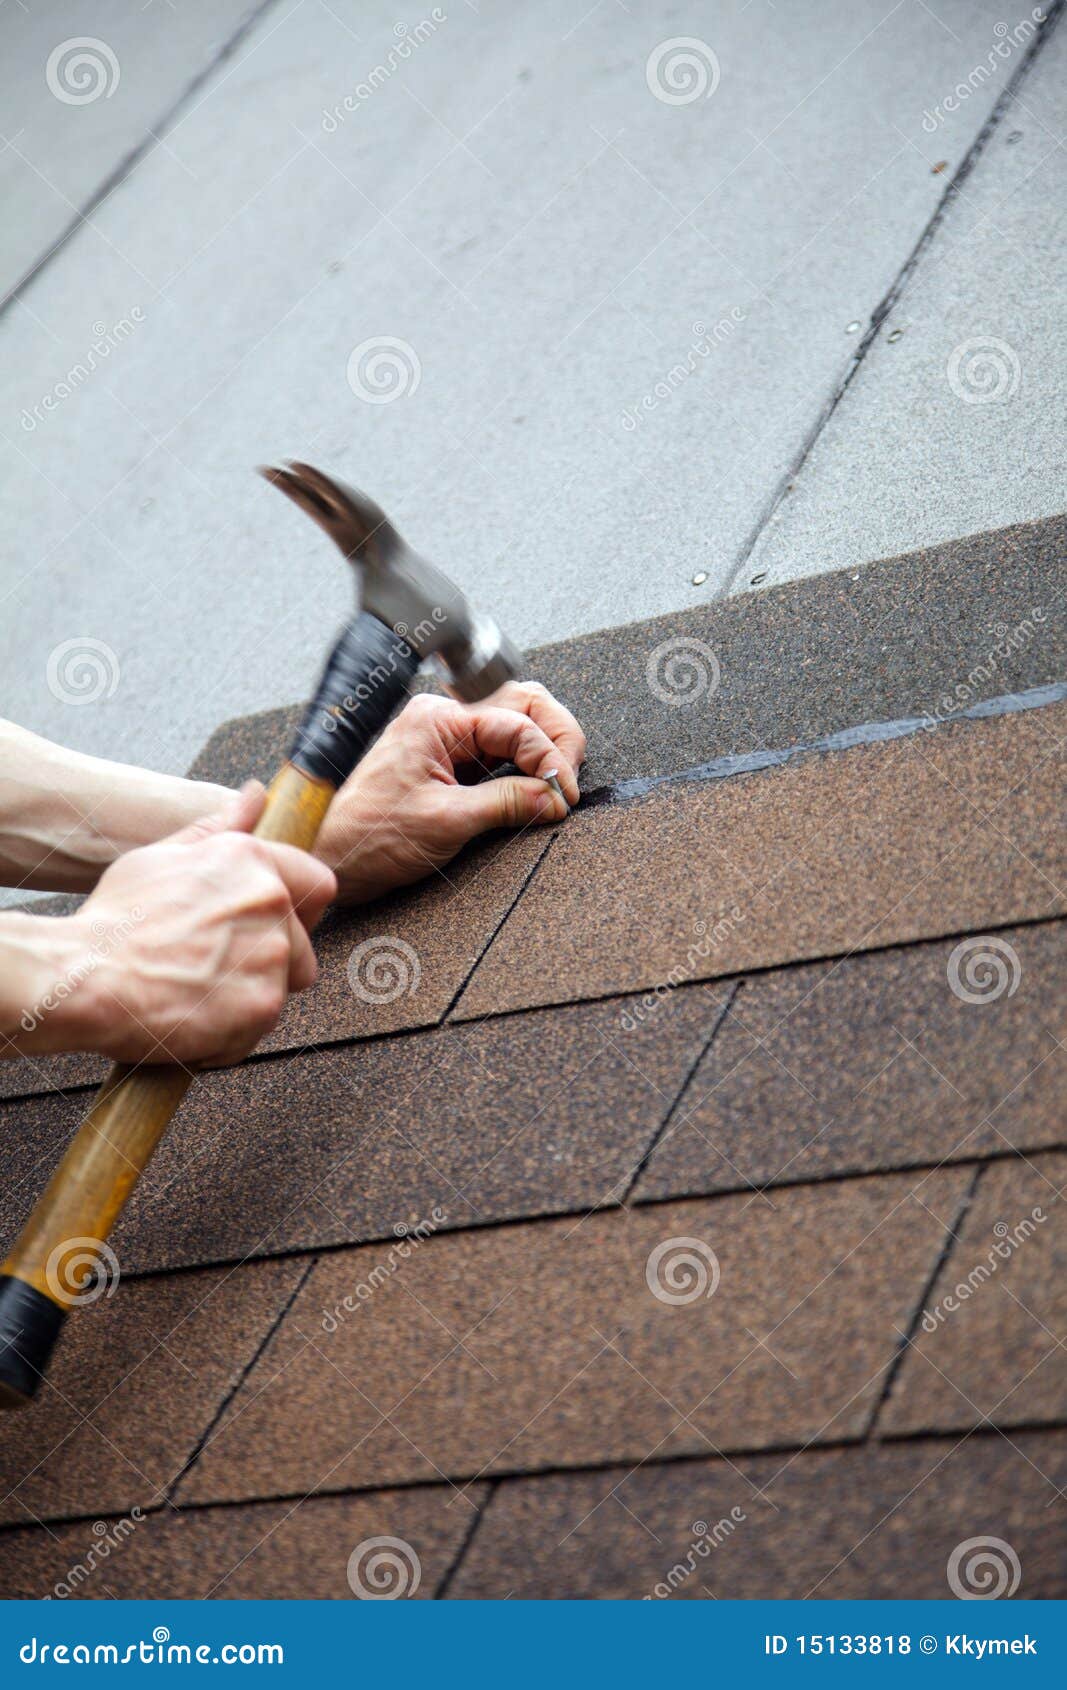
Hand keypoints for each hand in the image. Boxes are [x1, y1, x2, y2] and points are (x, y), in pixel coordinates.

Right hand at [60, 785, 335, 1064]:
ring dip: (249, 996)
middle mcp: (270, 899)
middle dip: (269, 962)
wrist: (85, 978)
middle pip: (302, 946)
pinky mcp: (264, 1005)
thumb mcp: (161, 858)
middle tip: (213, 969)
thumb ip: (219, 828)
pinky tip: (192, 1017)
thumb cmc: (115, 921)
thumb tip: (257, 796)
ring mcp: (271, 953)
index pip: (318, 884)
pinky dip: (231, 1031)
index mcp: (250, 859)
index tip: (274, 927)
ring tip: (197, 992)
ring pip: (283, 986)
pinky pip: (261, 1025)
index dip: (300, 912)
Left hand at [315, 680, 586, 902]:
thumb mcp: (449, 821)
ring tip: (558, 785)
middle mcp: (442, 719)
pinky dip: (523, 768)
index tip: (567, 793)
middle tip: (570, 780)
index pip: (517, 723)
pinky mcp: (447, 762)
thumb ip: (508, 803)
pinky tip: (535, 788)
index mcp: (438, 719)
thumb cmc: (370, 836)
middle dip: (555, 739)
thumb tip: (555, 797)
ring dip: (542, 751)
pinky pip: (497, 752)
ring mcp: (444, 738)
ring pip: (514, 726)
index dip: (550, 758)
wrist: (331, 857)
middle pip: (522, 706)